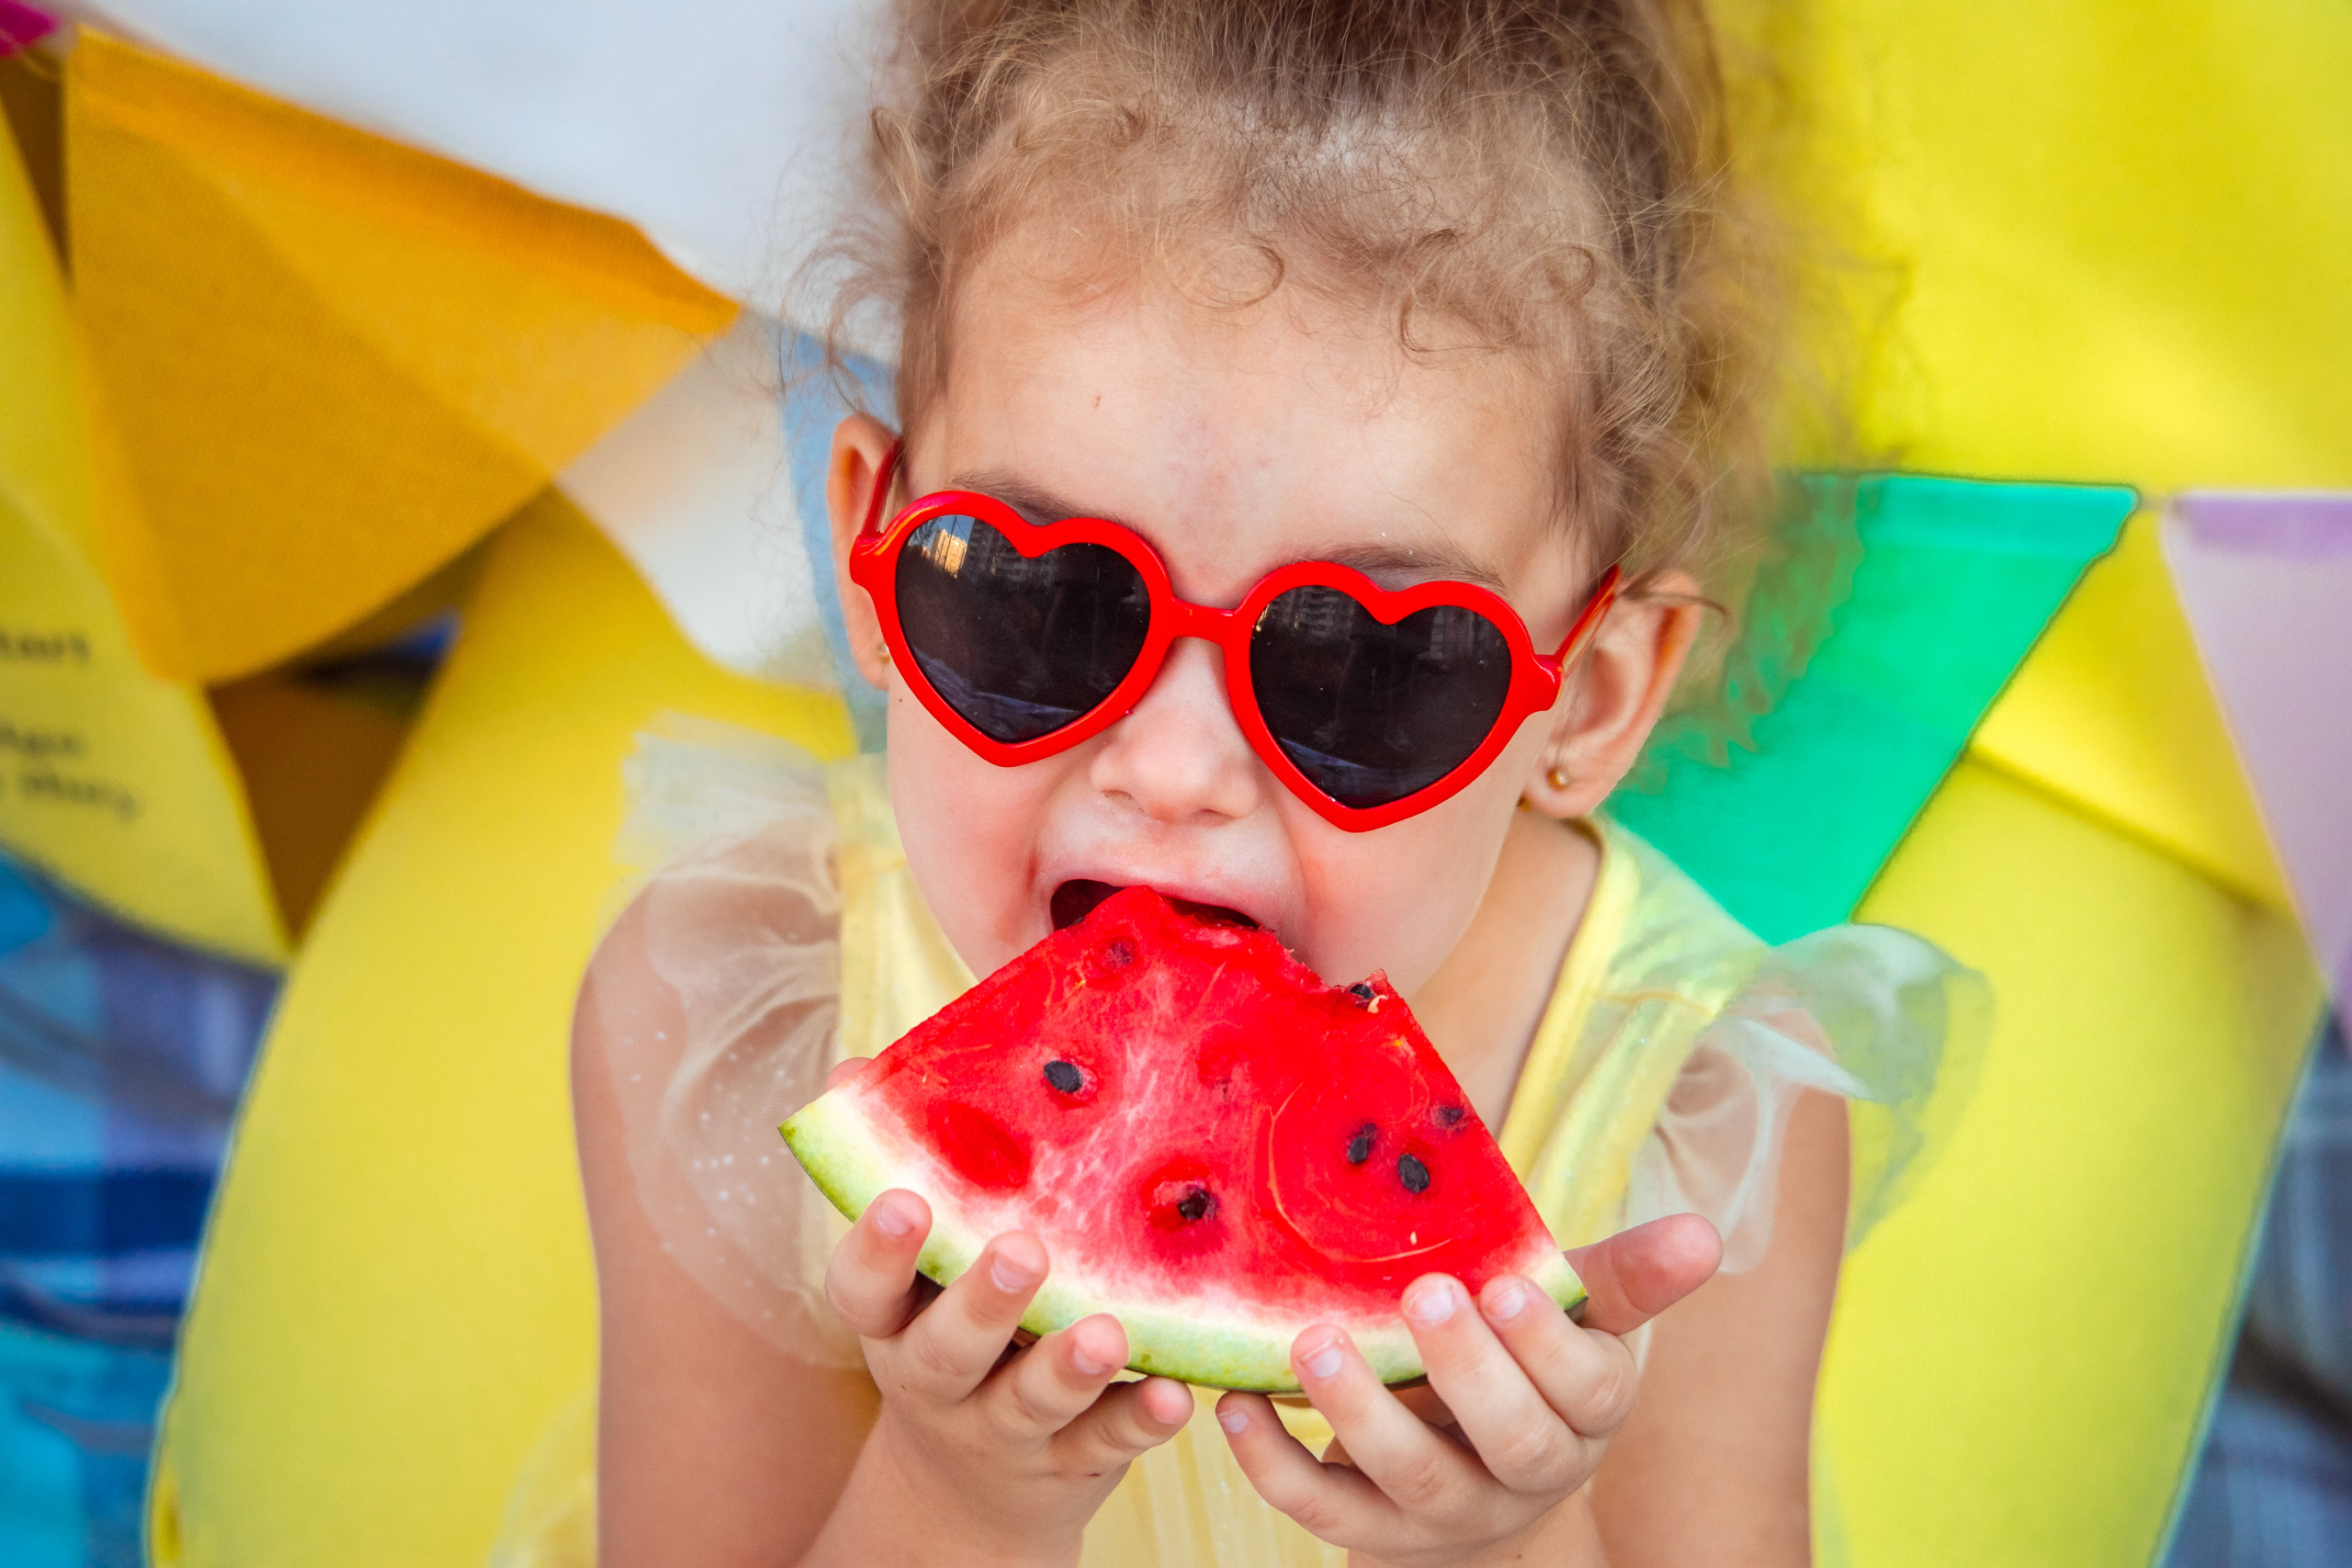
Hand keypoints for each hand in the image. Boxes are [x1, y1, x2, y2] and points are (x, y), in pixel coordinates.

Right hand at [814, 1182, 1195, 1565]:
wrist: (967, 1494)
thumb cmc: (949, 1332)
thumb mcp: (917, 1279)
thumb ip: (914, 1179)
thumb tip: (852, 1071)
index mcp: (896, 1322)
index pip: (862, 1290)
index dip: (877, 1251)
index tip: (904, 1202)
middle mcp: (939, 1381)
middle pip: (948, 1350)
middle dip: (983, 1303)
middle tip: (1023, 1253)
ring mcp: (1004, 1428)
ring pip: (1030, 1401)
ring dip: (1067, 1369)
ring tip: (1106, 1334)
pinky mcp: (1070, 1461)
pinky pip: (1103, 1442)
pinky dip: (1138, 1420)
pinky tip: (1173, 1394)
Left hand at [1213, 1213, 1722, 1567]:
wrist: (1479, 1488)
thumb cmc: (1524, 1367)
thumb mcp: (1577, 1324)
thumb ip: (1620, 1278)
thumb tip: (1708, 1233)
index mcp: (1583, 1410)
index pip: (1585, 1388)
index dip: (1546, 1343)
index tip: (1505, 1283)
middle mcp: (1524, 1471)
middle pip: (1511, 1439)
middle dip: (1468, 1371)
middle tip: (1425, 1295)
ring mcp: (1445, 1510)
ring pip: (1411, 1476)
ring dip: (1360, 1410)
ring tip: (1313, 1341)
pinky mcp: (1372, 1532)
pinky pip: (1322, 1509)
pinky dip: (1275, 1461)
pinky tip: (1236, 1403)